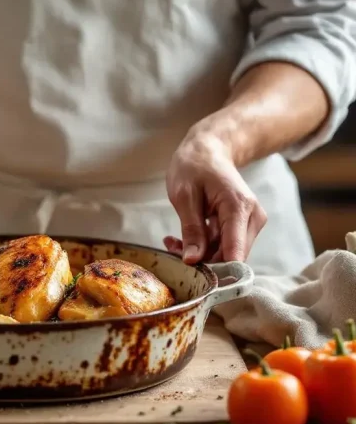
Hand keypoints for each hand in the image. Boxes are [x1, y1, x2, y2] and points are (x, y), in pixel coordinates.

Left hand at [164, 131, 266, 263]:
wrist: (209, 149)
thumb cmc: (194, 166)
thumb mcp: (184, 196)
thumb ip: (191, 229)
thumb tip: (193, 260)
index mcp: (239, 208)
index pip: (235, 254)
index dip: (215, 271)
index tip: (191, 274)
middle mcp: (252, 217)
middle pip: (230, 257)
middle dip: (201, 260)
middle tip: (172, 249)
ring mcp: (249, 222)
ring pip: (225, 254)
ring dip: (198, 253)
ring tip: (173, 242)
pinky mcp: (242, 225)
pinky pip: (224, 245)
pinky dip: (203, 246)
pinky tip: (182, 239)